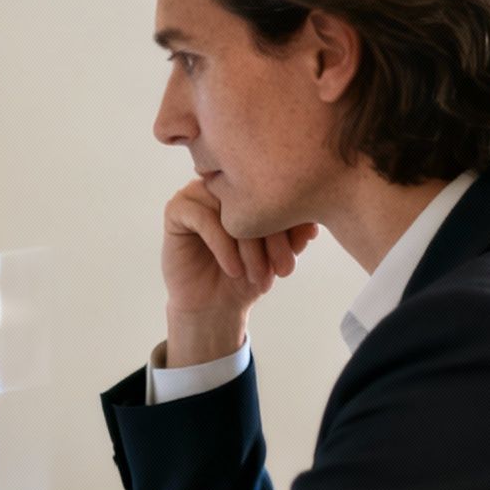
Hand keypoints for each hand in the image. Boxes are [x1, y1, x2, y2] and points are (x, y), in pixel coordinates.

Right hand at [162, 178, 319, 365]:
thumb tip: (313, 225)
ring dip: (249, 245)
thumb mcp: (278, 256)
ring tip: (257, 275)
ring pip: (229, 208)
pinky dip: (223, 246)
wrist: (214, 305)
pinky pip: (203, 218)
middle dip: (273, 238)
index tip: (294, 261)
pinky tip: (234, 270)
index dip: (291, 225)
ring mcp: (198, 192)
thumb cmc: (248, 276)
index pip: (276, 192)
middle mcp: (224, 184)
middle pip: (254, 198)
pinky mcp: (176, 208)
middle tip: (283, 271)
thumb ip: (294, 238)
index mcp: (250, 186)